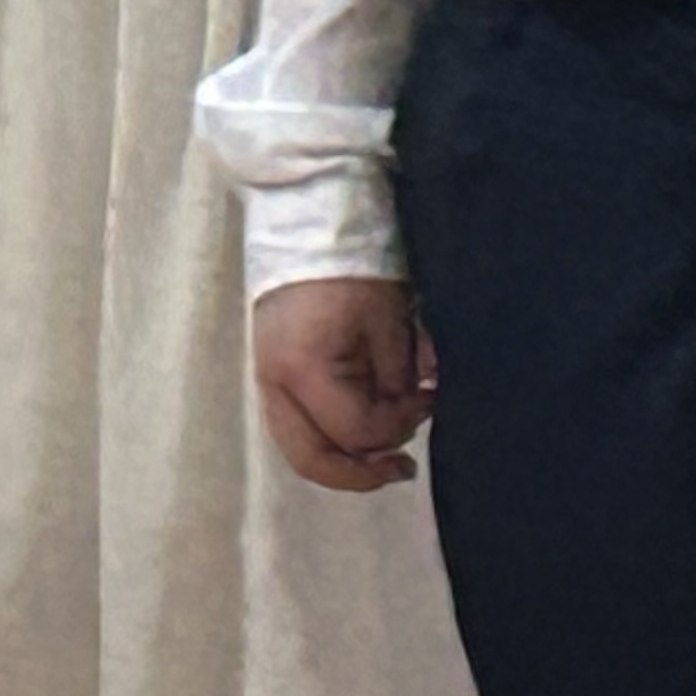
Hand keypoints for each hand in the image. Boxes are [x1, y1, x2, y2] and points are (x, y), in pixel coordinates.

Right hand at [251, 278, 434, 493]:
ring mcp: (266, 381)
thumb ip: (397, 378)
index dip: (398, 426)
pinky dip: (331, 434)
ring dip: (346, 457)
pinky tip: (364, 426)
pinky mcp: (271, 372)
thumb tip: (408, 417)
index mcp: (304, 370)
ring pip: (301, 447)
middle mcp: (275, 386)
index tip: (429, 401)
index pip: (355, 429)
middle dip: (361, 472)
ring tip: (387, 452)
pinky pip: (298, 424)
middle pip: (311, 458)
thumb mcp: (390, 321)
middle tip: (402, 470)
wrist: (309, 223)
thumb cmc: (357, 267)